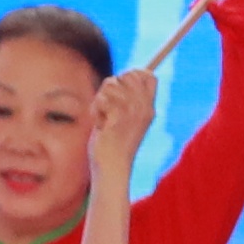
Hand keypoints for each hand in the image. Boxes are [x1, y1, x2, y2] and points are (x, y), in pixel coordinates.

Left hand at [86, 67, 157, 183]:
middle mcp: (144, 107)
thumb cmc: (113, 146)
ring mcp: (132, 112)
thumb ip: (124, 102)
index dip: (132, 74)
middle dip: (111, 86)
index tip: (119, 89)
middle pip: (128, 75)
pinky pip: (101, 98)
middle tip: (107, 107)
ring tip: (103, 120)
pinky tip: (100, 125)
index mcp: (148, 108)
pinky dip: (95, 110)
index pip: (148, 76)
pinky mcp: (118, 117)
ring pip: (111, 84)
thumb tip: (114, 80)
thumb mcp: (123, 121)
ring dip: (100, 101)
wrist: (112, 168)